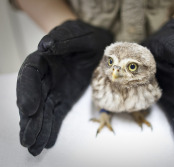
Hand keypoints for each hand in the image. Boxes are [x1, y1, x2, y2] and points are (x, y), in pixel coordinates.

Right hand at [17, 20, 112, 155]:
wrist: (98, 45)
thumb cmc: (87, 37)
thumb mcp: (79, 34)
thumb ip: (64, 39)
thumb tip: (45, 47)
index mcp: (44, 58)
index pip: (30, 74)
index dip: (27, 91)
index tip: (29, 108)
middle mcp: (46, 76)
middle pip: (33, 97)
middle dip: (29, 119)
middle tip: (27, 139)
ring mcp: (55, 89)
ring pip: (43, 110)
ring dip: (38, 129)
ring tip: (33, 147)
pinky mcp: (65, 98)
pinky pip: (57, 114)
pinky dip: (52, 128)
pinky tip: (46, 142)